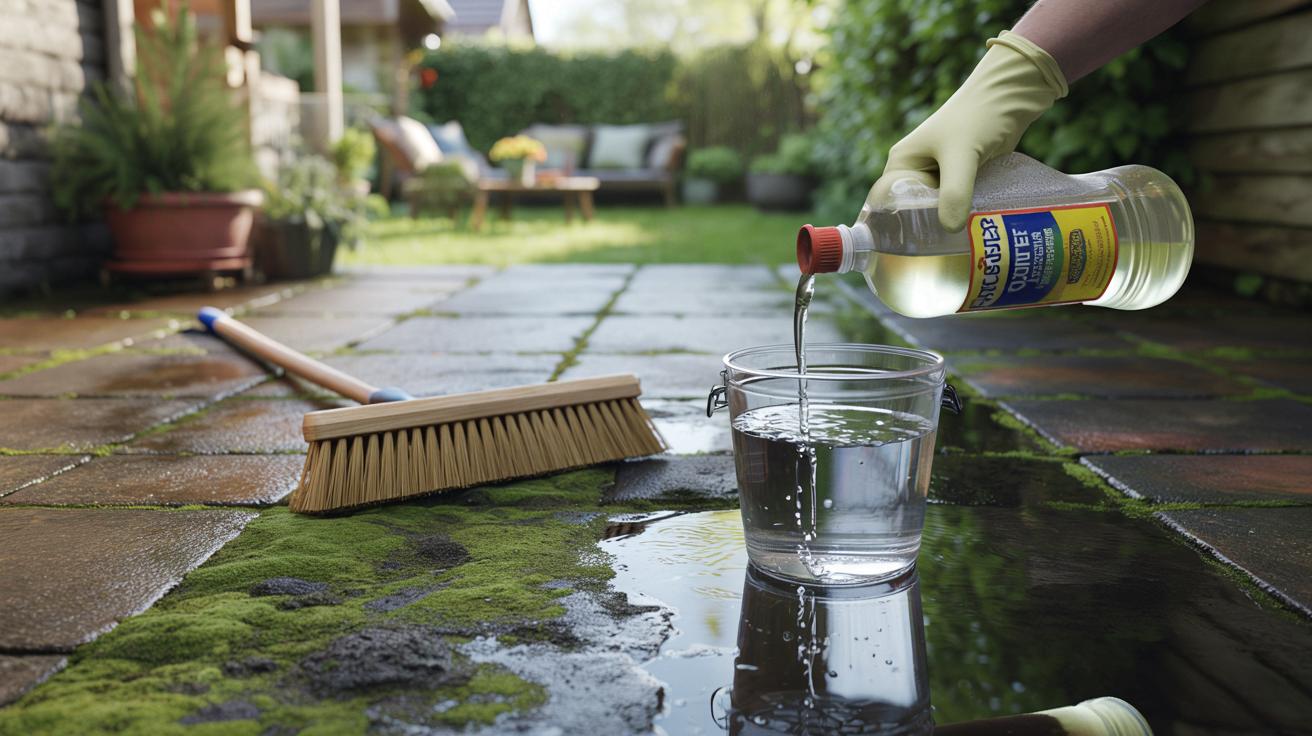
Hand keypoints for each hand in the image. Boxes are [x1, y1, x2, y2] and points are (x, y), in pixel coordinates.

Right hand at [869, 31, 1067, 231]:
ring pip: (939, 208)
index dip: (893, 227)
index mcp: (903, 162)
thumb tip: (949, 230)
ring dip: (950, 223)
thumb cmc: (978, 116)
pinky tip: (976, 230)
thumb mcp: (962, 154)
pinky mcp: (964, 175)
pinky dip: (966, 213)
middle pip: (914, 211)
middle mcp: (917, 169)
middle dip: (925, 231)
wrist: (1012, 94)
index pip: (886, 204)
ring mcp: (942, 173)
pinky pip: (960, 201)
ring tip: (959, 249)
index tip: (908, 249)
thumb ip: (955, 191)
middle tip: (939, 255)